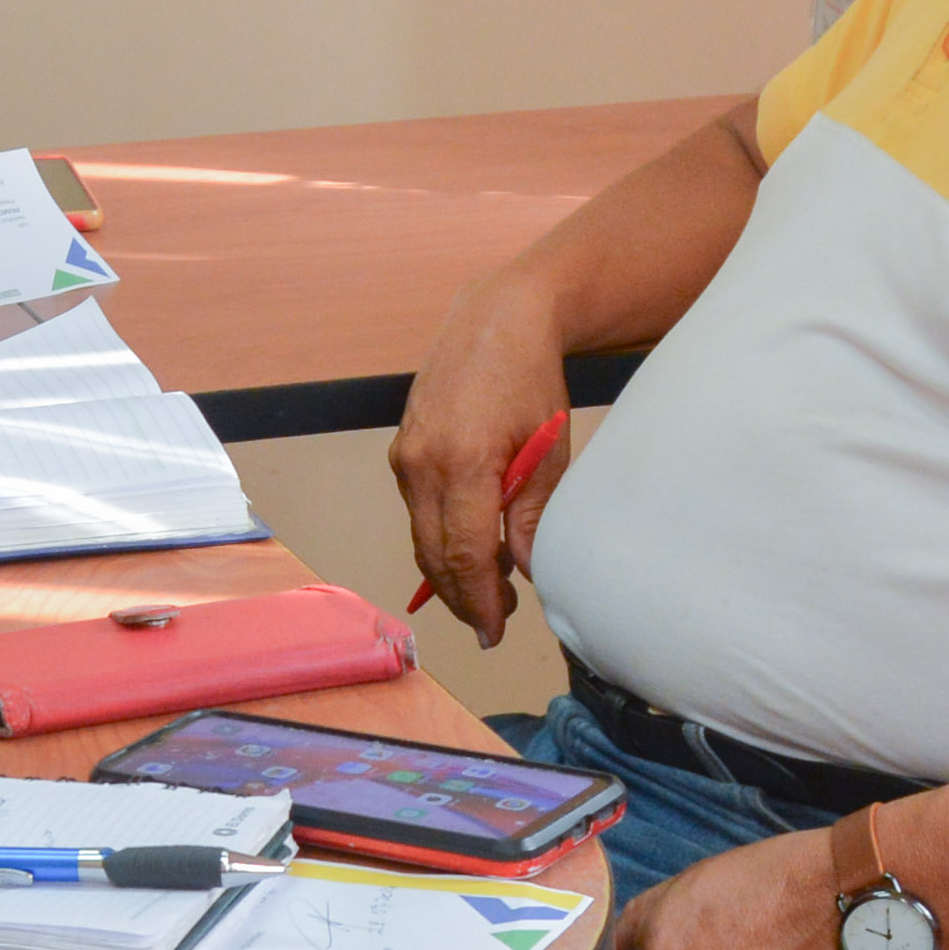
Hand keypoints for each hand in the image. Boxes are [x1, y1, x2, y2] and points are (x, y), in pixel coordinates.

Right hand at [392, 302, 575, 641]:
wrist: (495, 318)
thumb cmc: (530, 379)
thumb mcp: (547, 448)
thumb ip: (533, 513)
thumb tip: (522, 570)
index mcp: (463, 461)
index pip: (464, 553)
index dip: (478, 600)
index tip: (496, 631)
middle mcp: (421, 463)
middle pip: (433, 555)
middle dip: (462, 597)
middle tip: (496, 624)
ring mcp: (405, 456)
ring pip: (422, 536)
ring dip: (451, 571)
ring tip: (491, 590)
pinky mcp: (401, 450)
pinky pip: (418, 511)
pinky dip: (441, 537)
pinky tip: (473, 544)